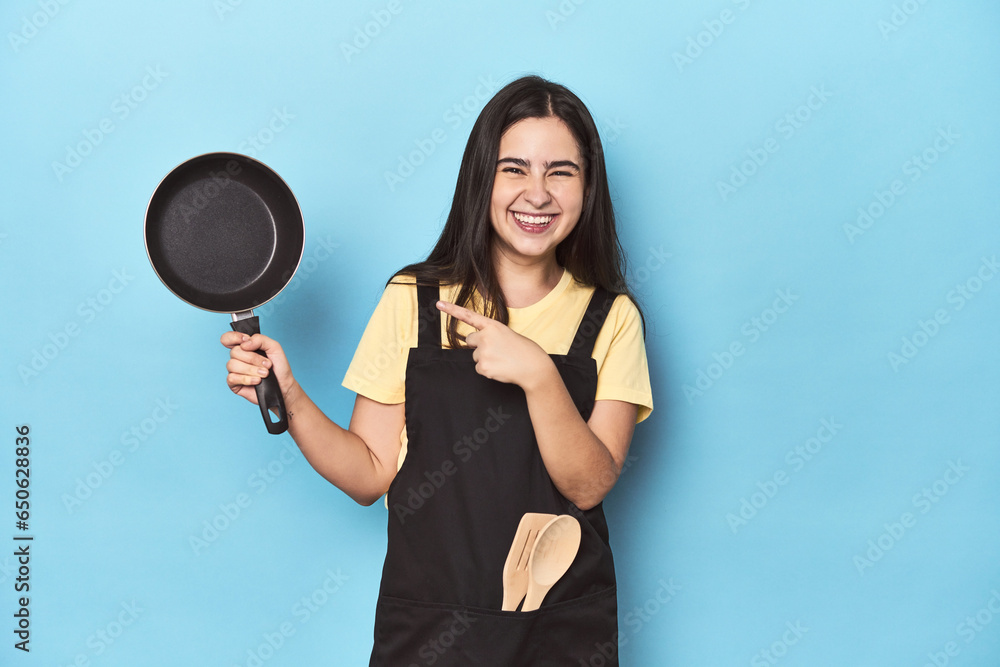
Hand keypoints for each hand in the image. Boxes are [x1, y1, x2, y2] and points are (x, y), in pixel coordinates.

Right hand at [220, 332, 297, 406]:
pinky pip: (232, 378)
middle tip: (267, 365)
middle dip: (253, 358)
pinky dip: (247, 379)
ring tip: (264, 374)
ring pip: (232, 365)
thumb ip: (260, 339)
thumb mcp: (274, 347)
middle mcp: (238, 358)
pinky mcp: (234, 384)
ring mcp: (235, 371)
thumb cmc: (279, 367)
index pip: (228, 338)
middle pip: (234, 352)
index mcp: (245, 347)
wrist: (284, 385)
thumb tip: (244, 344)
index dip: (234, 337)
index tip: (246, 341)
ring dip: (251, 369)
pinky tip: (257, 381)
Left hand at [436, 300, 552, 388]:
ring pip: (475, 356)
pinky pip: (479, 368)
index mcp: (493, 326)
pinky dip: (488, 370)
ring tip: (503, 360)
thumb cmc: (525, 351)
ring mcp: (483, 352)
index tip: (438, 304)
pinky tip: (501, 368)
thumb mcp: (509, 335)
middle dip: (479, 345)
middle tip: (496, 350)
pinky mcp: (482, 367)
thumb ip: (492, 335)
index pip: (469, 316)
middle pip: (470, 340)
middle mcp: (485, 337)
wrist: (534, 368)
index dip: (452, 309)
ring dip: (485, 359)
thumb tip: (480, 345)